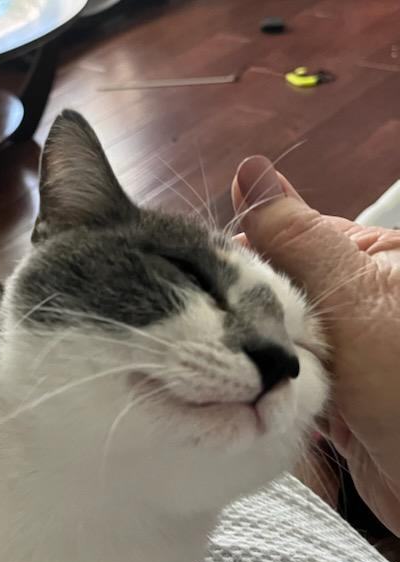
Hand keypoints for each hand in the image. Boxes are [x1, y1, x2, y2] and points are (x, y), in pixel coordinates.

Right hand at [231, 156, 399, 534]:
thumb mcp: (355, 296)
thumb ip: (297, 239)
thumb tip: (250, 170)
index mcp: (370, 257)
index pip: (283, 238)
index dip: (236, 258)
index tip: (192, 286)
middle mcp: (353, 297)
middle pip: (272, 289)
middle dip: (239, 311)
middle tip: (194, 334)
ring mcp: (339, 348)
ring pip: (270, 335)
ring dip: (245, 351)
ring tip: (204, 362)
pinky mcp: (327, 391)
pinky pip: (277, 374)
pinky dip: (257, 381)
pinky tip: (227, 384)